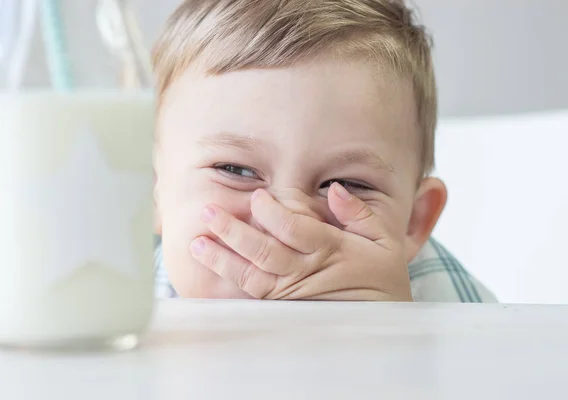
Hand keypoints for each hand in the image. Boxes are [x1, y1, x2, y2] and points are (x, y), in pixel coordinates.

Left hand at [189, 183, 412, 300]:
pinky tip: (211, 268)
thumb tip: (334, 189)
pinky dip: (230, 281)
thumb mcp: (384, 241)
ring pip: (251, 275)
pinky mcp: (283, 308)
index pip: (294, 229)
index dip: (272, 212)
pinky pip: (252, 295)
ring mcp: (291, 294)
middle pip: (263, 251)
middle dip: (233, 231)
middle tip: (208, 212)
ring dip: (222, 258)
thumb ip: (359, 213)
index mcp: (330, 250)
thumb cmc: (382, 279)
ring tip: (196, 243)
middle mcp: (305, 272)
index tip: (258, 197)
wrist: (380, 327)